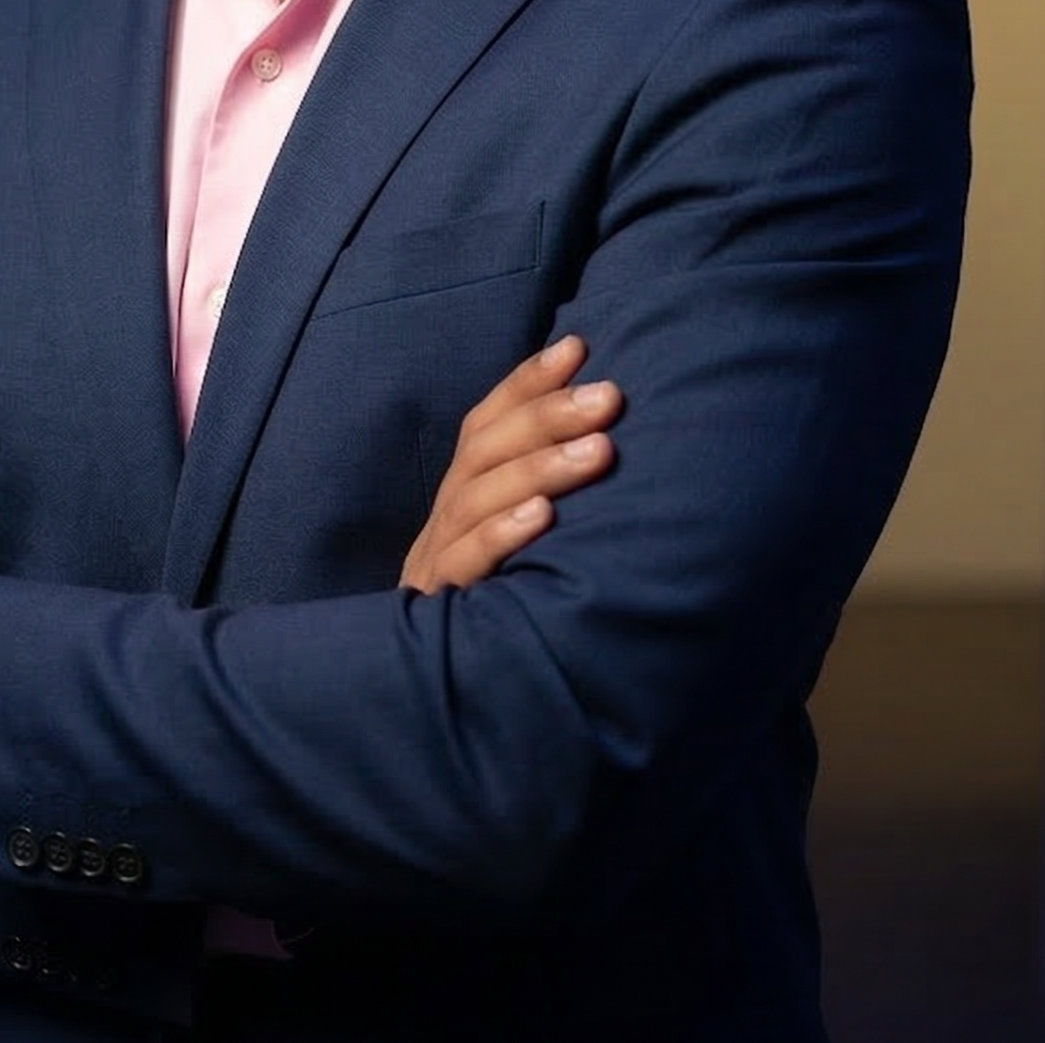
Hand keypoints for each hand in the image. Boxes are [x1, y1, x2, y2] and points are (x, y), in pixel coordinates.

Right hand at [400, 335, 620, 592]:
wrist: (443, 697)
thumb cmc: (505, 602)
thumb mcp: (519, 538)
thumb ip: (543, 489)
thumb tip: (605, 427)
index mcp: (462, 494)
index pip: (486, 423)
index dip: (526, 383)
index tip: (577, 348)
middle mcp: (444, 518)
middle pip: (483, 452)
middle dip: (547, 416)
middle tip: (609, 397)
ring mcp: (436, 561)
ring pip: (476, 499)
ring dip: (539, 468)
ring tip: (599, 450)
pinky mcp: (438, 606)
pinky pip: (465, 565)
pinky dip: (502, 536)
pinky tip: (544, 518)